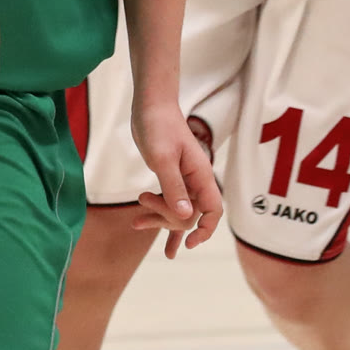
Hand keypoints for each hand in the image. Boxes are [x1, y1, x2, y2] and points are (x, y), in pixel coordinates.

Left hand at [129, 105, 223, 257]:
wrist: (150, 106)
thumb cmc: (159, 127)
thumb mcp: (163, 158)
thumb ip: (174, 188)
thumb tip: (186, 216)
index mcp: (201, 175)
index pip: (213, 210)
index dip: (205, 229)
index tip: (189, 243)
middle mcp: (195, 180)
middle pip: (191, 214)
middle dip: (168, 218)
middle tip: (145, 202)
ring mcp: (183, 179)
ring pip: (178, 210)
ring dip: (158, 220)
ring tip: (136, 223)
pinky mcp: (170, 177)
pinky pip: (168, 202)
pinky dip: (155, 212)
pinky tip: (138, 220)